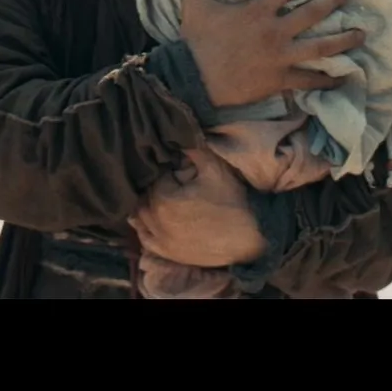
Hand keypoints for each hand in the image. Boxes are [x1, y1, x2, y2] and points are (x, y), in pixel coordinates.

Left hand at [131, 145, 264, 266]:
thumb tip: (178, 137)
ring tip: (161, 199)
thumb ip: (192, 149)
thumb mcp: (214, 168)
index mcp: (164, 199)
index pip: (156, 178)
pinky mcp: (169, 254)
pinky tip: (149, 221)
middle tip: (173, 184)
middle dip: (156, 188)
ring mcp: (162, 241)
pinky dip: (144, 229)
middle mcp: (157, 222)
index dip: (167, 173)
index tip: (179, 172)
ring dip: (147, 206)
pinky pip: (146, 240)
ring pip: (141, 218)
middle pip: (145, 198)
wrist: (251, 236)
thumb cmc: (232, 200)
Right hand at [178, 0, 363, 108]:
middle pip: (313, 14)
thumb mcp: (194, 4)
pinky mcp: (280, 79)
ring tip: (361, 35)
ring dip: (344, 40)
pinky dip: (327, 81)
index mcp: (258, 11)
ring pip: (321, 48)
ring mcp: (280, 57)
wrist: (195, 80)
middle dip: (333, 1)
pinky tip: (343, 79)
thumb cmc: (197, 41)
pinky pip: (309, 81)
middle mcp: (275, 32)